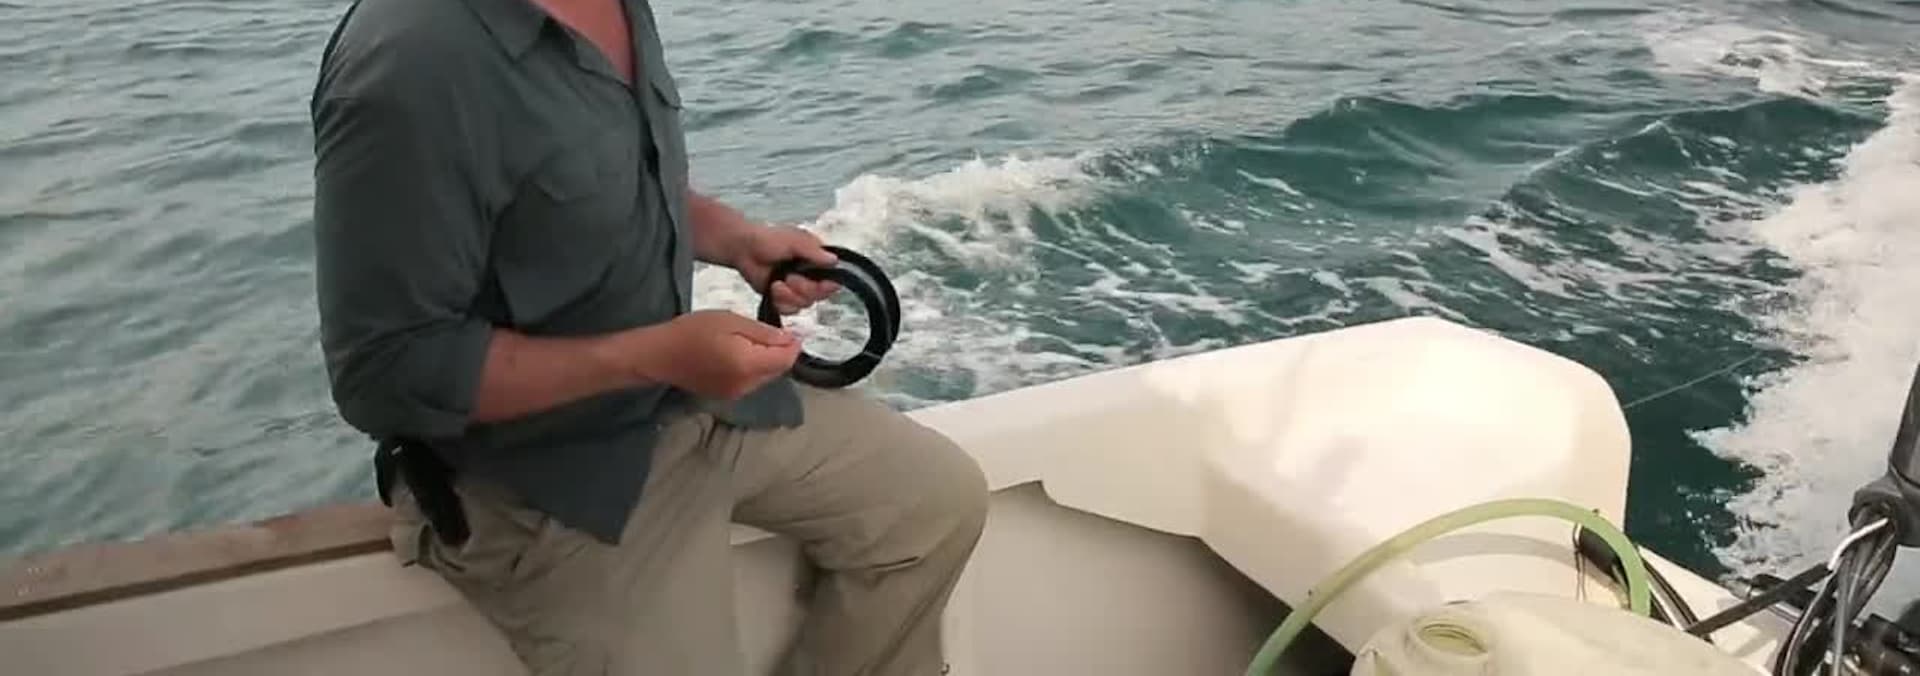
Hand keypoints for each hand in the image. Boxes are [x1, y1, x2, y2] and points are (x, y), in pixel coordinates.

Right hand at [640, 310, 800, 399]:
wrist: (660, 355)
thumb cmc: (692, 331)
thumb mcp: (731, 321)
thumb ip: (764, 333)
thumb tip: (791, 340)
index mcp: (749, 365)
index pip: (786, 359)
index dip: (794, 345)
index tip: (792, 330)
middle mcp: (747, 385)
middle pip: (778, 371)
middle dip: (780, 353)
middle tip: (772, 332)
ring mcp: (737, 394)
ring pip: (766, 378)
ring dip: (767, 361)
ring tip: (752, 341)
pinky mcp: (727, 396)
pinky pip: (751, 383)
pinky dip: (754, 369)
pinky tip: (740, 354)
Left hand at [730, 225, 841, 314]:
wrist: (743, 249)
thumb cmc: (767, 239)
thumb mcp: (794, 240)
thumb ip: (813, 251)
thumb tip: (834, 260)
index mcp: (816, 261)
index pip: (832, 281)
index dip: (826, 287)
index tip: (819, 284)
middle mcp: (809, 276)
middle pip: (818, 296)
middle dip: (802, 289)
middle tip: (789, 278)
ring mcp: (795, 289)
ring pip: (803, 305)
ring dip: (788, 296)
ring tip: (776, 283)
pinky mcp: (782, 298)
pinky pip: (788, 310)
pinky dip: (780, 302)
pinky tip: (772, 290)